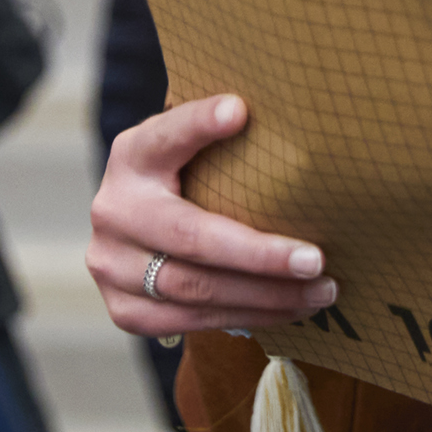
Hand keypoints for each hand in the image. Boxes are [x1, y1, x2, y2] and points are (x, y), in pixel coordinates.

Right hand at [88, 94, 337, 334]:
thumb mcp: (192, 149)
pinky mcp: (123, 310)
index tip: (239, 110)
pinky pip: (191, 321)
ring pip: (195, 289)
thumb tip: (296, 120)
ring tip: (320, 292)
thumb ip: (221, 134)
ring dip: (266, 296)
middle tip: (316, 260)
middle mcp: (113, 210)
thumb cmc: (188, 181)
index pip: (166, 136)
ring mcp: (111, 264)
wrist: (137, 236)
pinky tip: (288, 311)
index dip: (199, 123)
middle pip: (191, 236)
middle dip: (260, 254)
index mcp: (133, 156)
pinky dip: (246, 317)